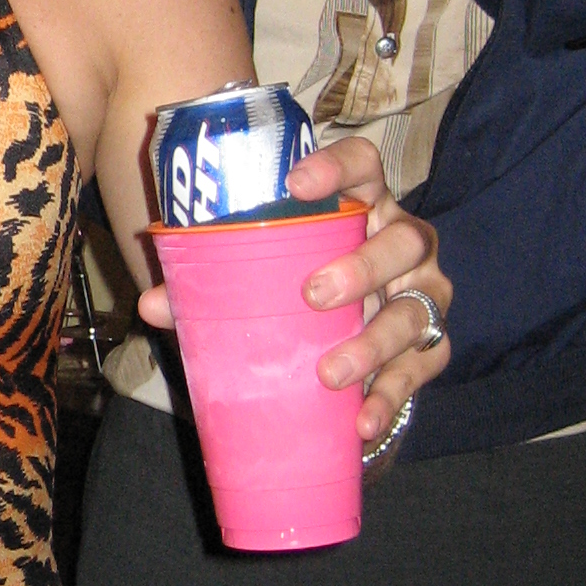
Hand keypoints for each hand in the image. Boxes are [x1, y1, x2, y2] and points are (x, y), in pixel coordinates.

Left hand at [136, 131, 449, 444]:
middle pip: (402, 239)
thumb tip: (152, 305)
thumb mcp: (260, 279)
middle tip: (314, 293)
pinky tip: (363, 419)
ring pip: (414, 308)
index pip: (364, 166)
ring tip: (329, 373)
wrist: (347, 350)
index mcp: (362, 205)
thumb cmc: (297, 289)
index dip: (338, 166)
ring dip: (373, 341)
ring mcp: (424, 293)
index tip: (295, 184)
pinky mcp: (433, 345)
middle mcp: (403, 242)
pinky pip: (423, 368)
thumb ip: (210, 285)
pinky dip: (392, 395)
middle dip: (362, 265)